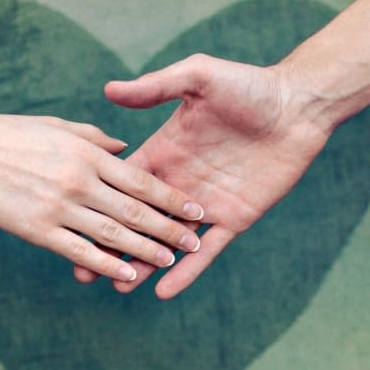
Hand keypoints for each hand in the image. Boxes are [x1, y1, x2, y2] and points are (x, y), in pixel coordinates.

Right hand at [0, 114, 202, 281]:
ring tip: (170, 261)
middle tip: (193, 241)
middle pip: (134, 210)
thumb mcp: (59, 126)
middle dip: (168, 228)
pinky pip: (79, 251)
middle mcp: (80, 181)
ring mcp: (59, 207)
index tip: (195, 210)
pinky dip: (106, 264)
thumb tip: (125, 148)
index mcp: (88, 153)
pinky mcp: (38, 229)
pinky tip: (127, 274)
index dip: (172, 198)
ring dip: (145, 250)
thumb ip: (96, 138)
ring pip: (113, 234)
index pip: (141, 180)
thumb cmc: (12, 134)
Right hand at [74, 54, 331, 296]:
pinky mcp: (233, 218)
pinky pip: (207, 251)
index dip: (100, 207)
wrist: (296, 105)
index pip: (125, 186)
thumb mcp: (197, 77)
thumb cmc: (247, 86)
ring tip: (117, 288)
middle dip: (113, 244)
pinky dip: (187, 271)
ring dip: (144, 264)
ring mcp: (206, 204)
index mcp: (164, 152)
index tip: (73, 227)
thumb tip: (109, 90)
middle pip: (139, 221)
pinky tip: (163, 292)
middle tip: (85, 273)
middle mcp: (180, 182)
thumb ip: (155, 87)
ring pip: (168, 242)